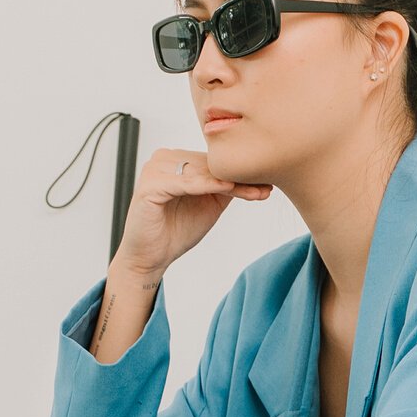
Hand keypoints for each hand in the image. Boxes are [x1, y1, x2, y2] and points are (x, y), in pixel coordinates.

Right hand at [108, 149, 272, 279]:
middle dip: (238, 178)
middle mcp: (164, 159)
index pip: (213, 163)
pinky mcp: (149, 185)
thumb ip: (225, 187)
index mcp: (175, 159)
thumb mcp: (209, 204)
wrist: (149, 257)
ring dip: (228, 182)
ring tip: (255, 191)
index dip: (240, 173)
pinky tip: (227, 188)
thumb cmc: (175, 230)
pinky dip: (206, 185)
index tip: (267, 183)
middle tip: (266, 188)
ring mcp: (154, 170)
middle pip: (209, 166)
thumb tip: (255, 174)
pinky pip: (184, 182)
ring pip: (201, 172)